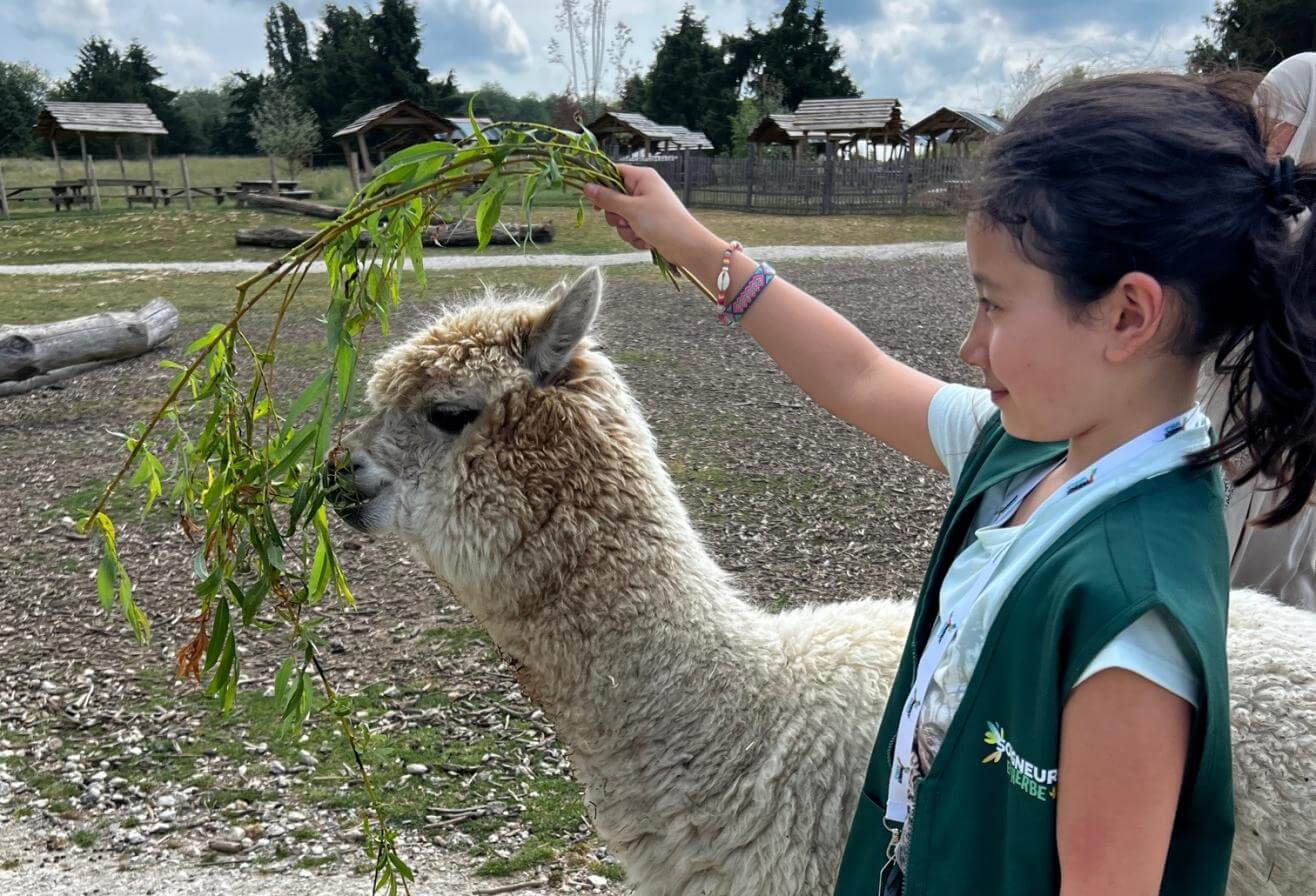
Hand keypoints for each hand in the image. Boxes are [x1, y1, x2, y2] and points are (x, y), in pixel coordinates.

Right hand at [582, 164, 715, 265]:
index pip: (613, 172)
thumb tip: (586, 187)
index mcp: (642, 178)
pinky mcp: (648, 223)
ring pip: (620, 217)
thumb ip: (607, 198)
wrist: (688, 246)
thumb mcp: (631, 209)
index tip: (593, 199)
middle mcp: (643, 189)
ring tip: (639, 233)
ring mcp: (646, 207)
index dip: (601, 184)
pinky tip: (646, 241)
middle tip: (623, 221)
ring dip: (625, 230)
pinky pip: (630, 229)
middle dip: (615, 215)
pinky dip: (635, 237)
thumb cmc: (663, 222)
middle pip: (614, 198)